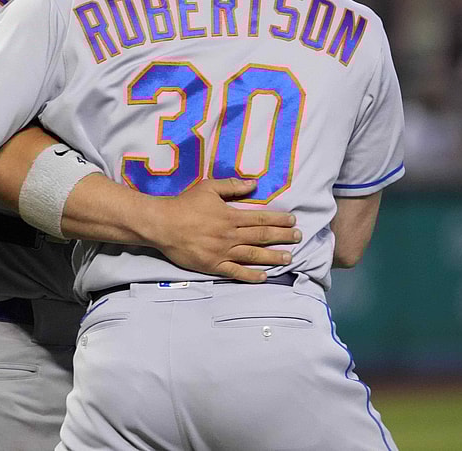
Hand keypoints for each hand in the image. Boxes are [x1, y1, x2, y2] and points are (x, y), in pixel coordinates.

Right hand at [145, 178, 299, 282]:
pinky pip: (236, 272)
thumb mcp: (208, 188)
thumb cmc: (185, 204)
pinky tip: (264, 276)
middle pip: (262, 237)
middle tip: (298, 238)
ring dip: (273, 257)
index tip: (293, 221)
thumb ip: (232, 186)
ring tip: (289, 258)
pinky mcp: (213, 265)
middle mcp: (230, 235)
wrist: (162, 224)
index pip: (261, 219)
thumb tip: (253, 184)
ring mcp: (223, 252)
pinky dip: (251, 275)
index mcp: (231, 216)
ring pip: (253, 256)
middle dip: (283, 238)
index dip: (279, 220)